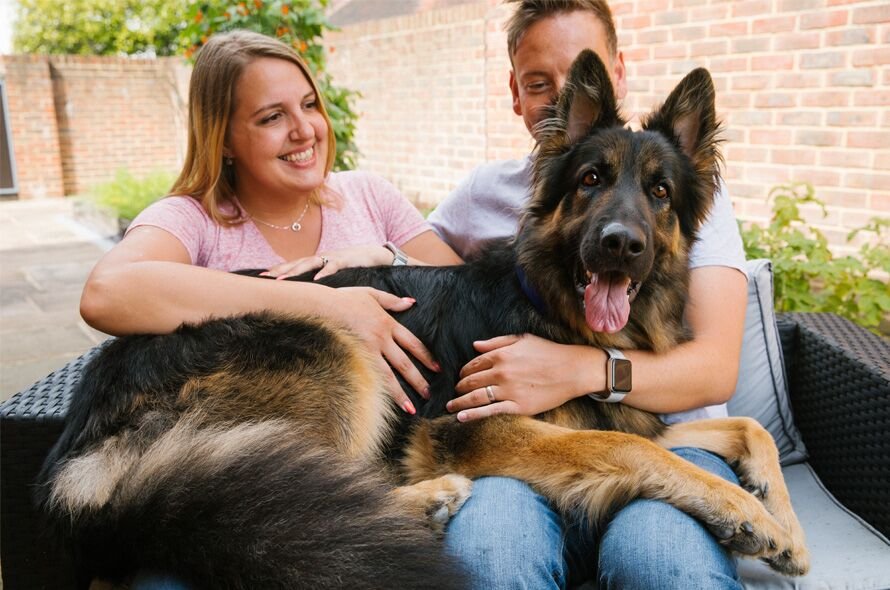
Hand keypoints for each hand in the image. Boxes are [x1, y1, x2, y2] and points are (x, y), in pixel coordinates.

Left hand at [261, 245, 392, 279]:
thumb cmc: (352, 265)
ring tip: (282, 279)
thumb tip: (309, 295)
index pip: (293, 265)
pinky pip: (333, 266)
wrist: (374, 254)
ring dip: (295, 271)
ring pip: (310, 263)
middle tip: (264, 278)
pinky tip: (316, 279)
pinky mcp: (345, 260)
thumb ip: (321, 283)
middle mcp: (321, 258)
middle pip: (296, 263)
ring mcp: (332, 257)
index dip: (278, 270)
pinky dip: (324, 272)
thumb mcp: (333, 274)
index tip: (262, 277)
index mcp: (316, 262)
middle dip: (280, 270)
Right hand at [332, 287, 439, 413]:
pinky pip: (369, 379)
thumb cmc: (344, 299)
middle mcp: (381, 339)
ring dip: (401, 394)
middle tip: (429, 394)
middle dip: (418, 380)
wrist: (321, 306)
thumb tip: (411, 302)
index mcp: (388, 324)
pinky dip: (378, 393)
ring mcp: (367, 351)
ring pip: (388, 377)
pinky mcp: (354, 359)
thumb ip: (392, 300)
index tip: (437, 369)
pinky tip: (384, 405)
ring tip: (411, 409)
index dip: (426, 357)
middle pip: (404, 364)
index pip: (413, 344)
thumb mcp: (371, 294)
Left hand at [446, 334, 601, 421]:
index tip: (462, 377)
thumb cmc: (549, 353)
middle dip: (460, 387)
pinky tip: (461, 417)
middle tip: (455, 392)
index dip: (464, 371)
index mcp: (502, 354)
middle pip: (471, 381)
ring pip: (475, 397)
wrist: (573, 370)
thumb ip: (497, 342)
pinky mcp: (517, 406)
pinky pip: (489, 411)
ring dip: (459, 402)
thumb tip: (475, 345)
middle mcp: (502, 372)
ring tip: (451, 407)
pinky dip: (472, 415)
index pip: (474, 364)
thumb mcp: (523, 340)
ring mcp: (508, 390)